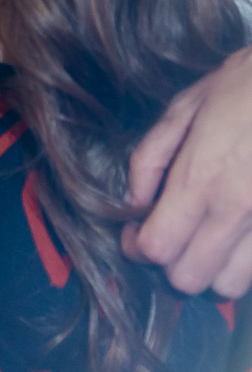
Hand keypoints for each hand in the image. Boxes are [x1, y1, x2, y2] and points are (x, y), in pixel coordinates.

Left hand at [125, 46, 251, 296]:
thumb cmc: (247, 85)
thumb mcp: (185, 107)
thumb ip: (150, 158)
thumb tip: (132, 203)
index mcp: (201, 179)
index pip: (156, 249)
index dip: (138, 247)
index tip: (137, 232)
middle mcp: (238, 210)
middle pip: (189, 279)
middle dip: (171, 264)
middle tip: (173, 237)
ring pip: (231, 286)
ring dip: (214, 270)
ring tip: (211, 239)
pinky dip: (247, 262)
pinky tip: (241, 235)